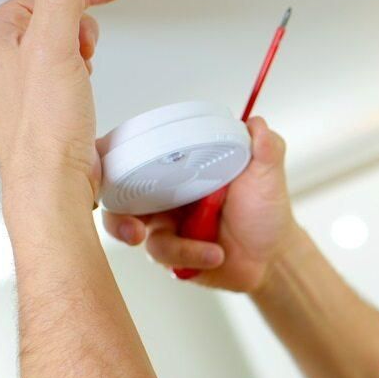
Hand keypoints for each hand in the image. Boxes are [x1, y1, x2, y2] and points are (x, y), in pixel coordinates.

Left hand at [0, 0, 124, 221]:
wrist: (52, 182)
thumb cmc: (43, 128)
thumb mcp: (57, 44)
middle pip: (46, 15)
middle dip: (78, 20)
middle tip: (91, 34)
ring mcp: (17, 85)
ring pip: (55, 43)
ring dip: (80, 46)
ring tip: (85, 63)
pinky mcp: (39, 105)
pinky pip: (60, 70)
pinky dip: (78, 70)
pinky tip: (84, 84)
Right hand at [103, 116, 305, 293]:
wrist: (272, 255)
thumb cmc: (265, 210)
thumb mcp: (267, 174)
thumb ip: (265, 147)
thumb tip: (257, 122)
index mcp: (178, 166)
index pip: (133, 154)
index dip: (109, 158)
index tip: (106, 166)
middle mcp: (163, 193)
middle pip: (116, 197)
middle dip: (117, 216)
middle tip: (135, 229)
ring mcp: (163, 224)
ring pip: (138, 233)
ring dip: (174, 245)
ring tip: (212, 251)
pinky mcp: (169, 253)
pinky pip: (162, 255)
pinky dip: (191, 255)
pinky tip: (217, 255)